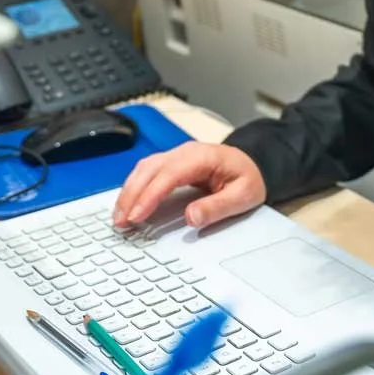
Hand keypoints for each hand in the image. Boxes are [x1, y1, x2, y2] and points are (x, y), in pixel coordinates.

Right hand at [113, 142, 267, 229]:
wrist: (254, 163)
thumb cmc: (249, 178)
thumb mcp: (243, 196)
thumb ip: (218, 207)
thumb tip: (191, 218)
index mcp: (203, 157)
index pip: (169, 174)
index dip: (150, 195)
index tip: (137, 215)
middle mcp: (185, 152)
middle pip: (149, 169)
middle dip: (131, 195)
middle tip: (121, 222)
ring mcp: (176, 155)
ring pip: (144, 169)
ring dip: (128, 192)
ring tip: (119, 217)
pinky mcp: (171, 163)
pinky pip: (147, 172)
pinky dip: (134, 187)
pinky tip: (128, 204)